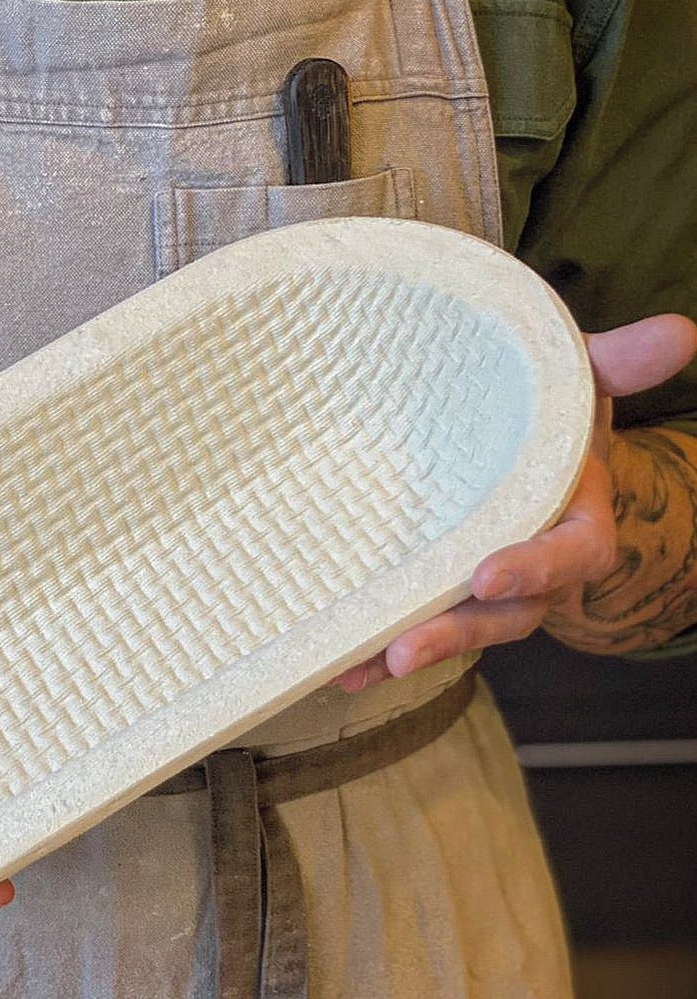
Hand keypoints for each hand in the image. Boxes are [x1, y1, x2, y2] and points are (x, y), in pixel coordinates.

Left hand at [338, 313, 696, 691]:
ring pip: (455, 629)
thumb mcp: (581, 385)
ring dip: (409, 649)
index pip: (570, 555)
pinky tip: (335, 668)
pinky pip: (413, 624)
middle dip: (457, 632)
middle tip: (404, 648)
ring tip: (358, 667)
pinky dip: (375, 648)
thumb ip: (619, 365)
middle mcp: (530, 567)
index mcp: (573, 521)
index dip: (534, 569)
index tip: (488, 575)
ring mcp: (481, 588)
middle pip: (504, 615)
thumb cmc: (551, 416)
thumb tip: (679, 331)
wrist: (518, 441)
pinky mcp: (438, 590)